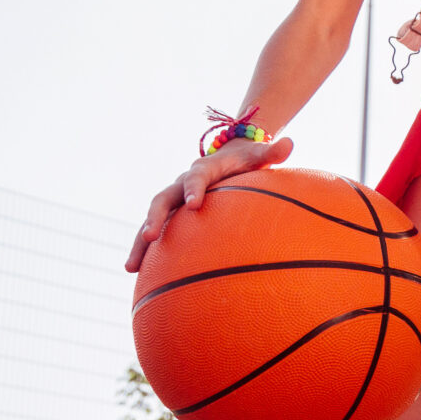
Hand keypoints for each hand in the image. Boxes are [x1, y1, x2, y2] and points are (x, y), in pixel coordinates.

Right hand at [125, 133, 293, 272]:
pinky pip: (157, 233)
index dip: (194, 188)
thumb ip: (272, 152)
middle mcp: (182, 184)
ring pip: (152, 220)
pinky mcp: (173, 216)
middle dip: (155, 217)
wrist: (229, 157)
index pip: (197, 177)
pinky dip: (146, 251)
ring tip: (130, 267)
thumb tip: (289, 144)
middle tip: (150, 236)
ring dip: (140, 242)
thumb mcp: (259, 156)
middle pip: (163, 199)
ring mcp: (174, 200)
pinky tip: (137, 275)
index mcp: (204, 170)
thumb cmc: (248, 159)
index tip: (193, 204)